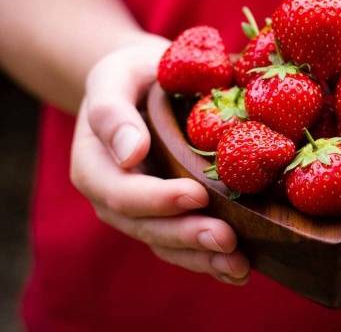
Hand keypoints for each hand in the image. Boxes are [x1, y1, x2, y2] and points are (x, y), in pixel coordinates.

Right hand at [70, 36, 249, 284]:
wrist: (146, 86)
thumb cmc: (132, 76)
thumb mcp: (115, 76)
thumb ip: (111, 111)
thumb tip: (129, 154)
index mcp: (94, 165)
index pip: (122, 192)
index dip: (158, 199)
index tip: (197, 194)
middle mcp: (113, 198)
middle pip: (147, 227)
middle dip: (187, 236)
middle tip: (227, 240)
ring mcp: (141, 213)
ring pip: (167, 245)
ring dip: (203, 259)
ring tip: (239, 266)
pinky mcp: (167, 218)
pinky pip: (183, 246)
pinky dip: (210, 261)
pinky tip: (239, 270)